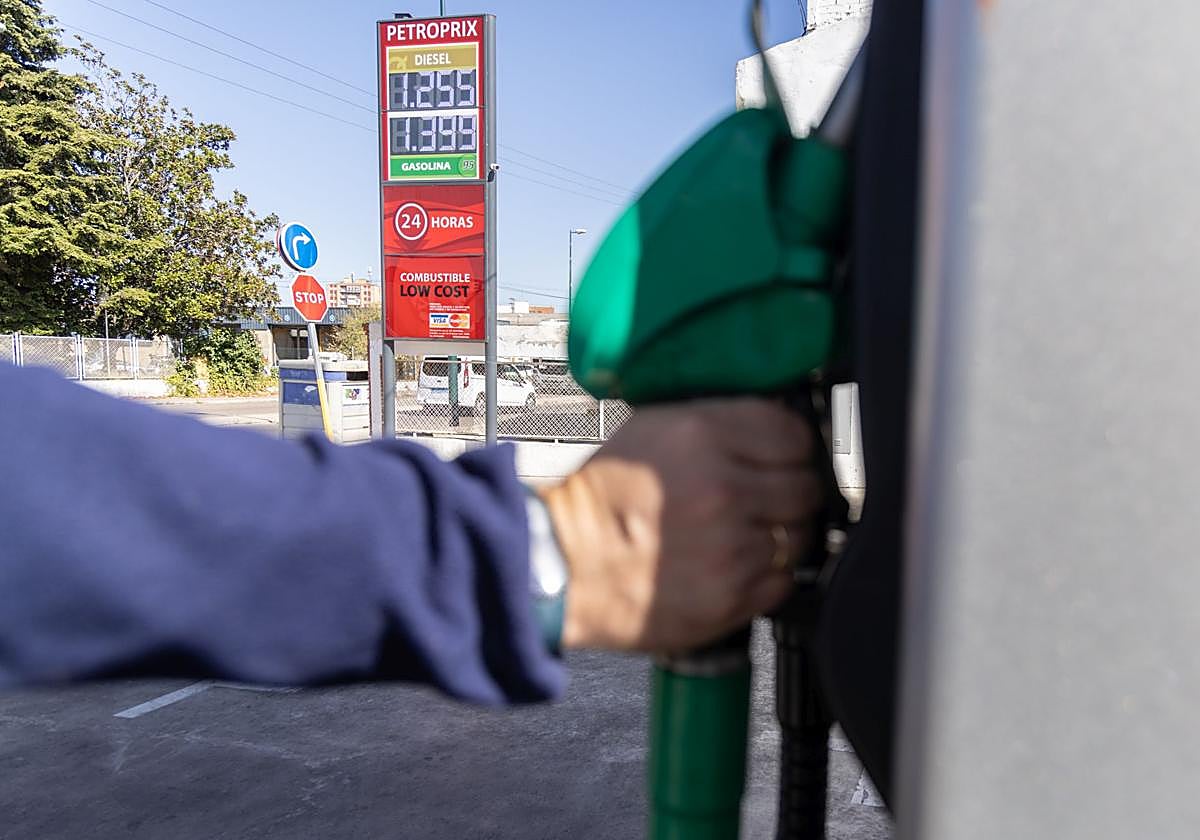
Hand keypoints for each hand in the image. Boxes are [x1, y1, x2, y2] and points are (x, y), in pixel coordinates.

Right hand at [540, 399, 822, 653]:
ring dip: (780, 534)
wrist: (564, 563)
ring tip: (744, 534)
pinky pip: (784, 580)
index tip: (783, 458)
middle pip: (806, 486)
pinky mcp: (732, 595)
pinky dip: (769, 574)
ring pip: (800, 535)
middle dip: (790, 491)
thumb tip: (774, 428)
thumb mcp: (651, 428)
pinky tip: (737, 565)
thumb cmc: (601, 498)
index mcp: (703, 436)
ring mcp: (732, 546)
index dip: (792, 447)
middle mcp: (724, 488)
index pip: (794, 434)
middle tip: (765, 498)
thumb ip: (716, 423)